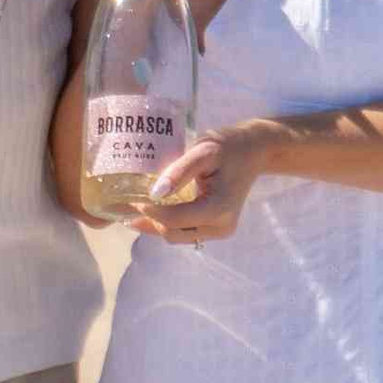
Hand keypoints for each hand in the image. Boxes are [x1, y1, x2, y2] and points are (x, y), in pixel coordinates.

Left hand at [130, 127, 266, 247]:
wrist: (254, 151)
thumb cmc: (228, 146)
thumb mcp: (203, 151)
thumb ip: (179, 172)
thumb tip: (154, 192)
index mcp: (218, 209)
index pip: (173, 219)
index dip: (148, 211)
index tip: (130, 197)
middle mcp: (221, 227)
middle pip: (172, 233)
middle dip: (149, 219)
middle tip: (128, 201)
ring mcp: (220, 231)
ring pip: (176, 236)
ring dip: (156, 223)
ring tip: (137, 204)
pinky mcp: (217, 229)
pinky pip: (184, 231)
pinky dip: (167, 222)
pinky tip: (154, 207)